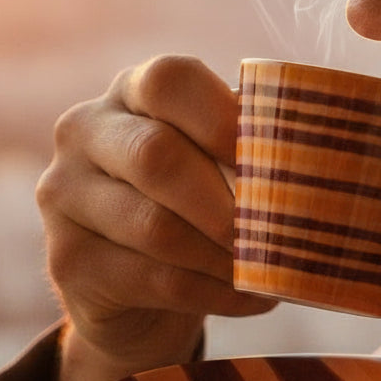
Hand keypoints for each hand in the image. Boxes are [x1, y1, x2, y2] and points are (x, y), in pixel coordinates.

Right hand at [36, 54, 274, 374]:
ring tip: (273, 271)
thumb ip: (251, 145)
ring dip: (226, 256)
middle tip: (280, 231)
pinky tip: (253, 298)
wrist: (135, 287)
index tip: (280, 161)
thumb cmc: (194, 203)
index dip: (227, 120)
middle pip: (157, 156)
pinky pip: (153, 279)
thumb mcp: (215, 161)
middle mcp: (84, 131)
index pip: (171, 81)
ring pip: (154, 227)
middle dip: (227, 201)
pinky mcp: (65, 260)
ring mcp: (63, 195)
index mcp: (130, 90)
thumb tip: (317, 157)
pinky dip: (216, 293)